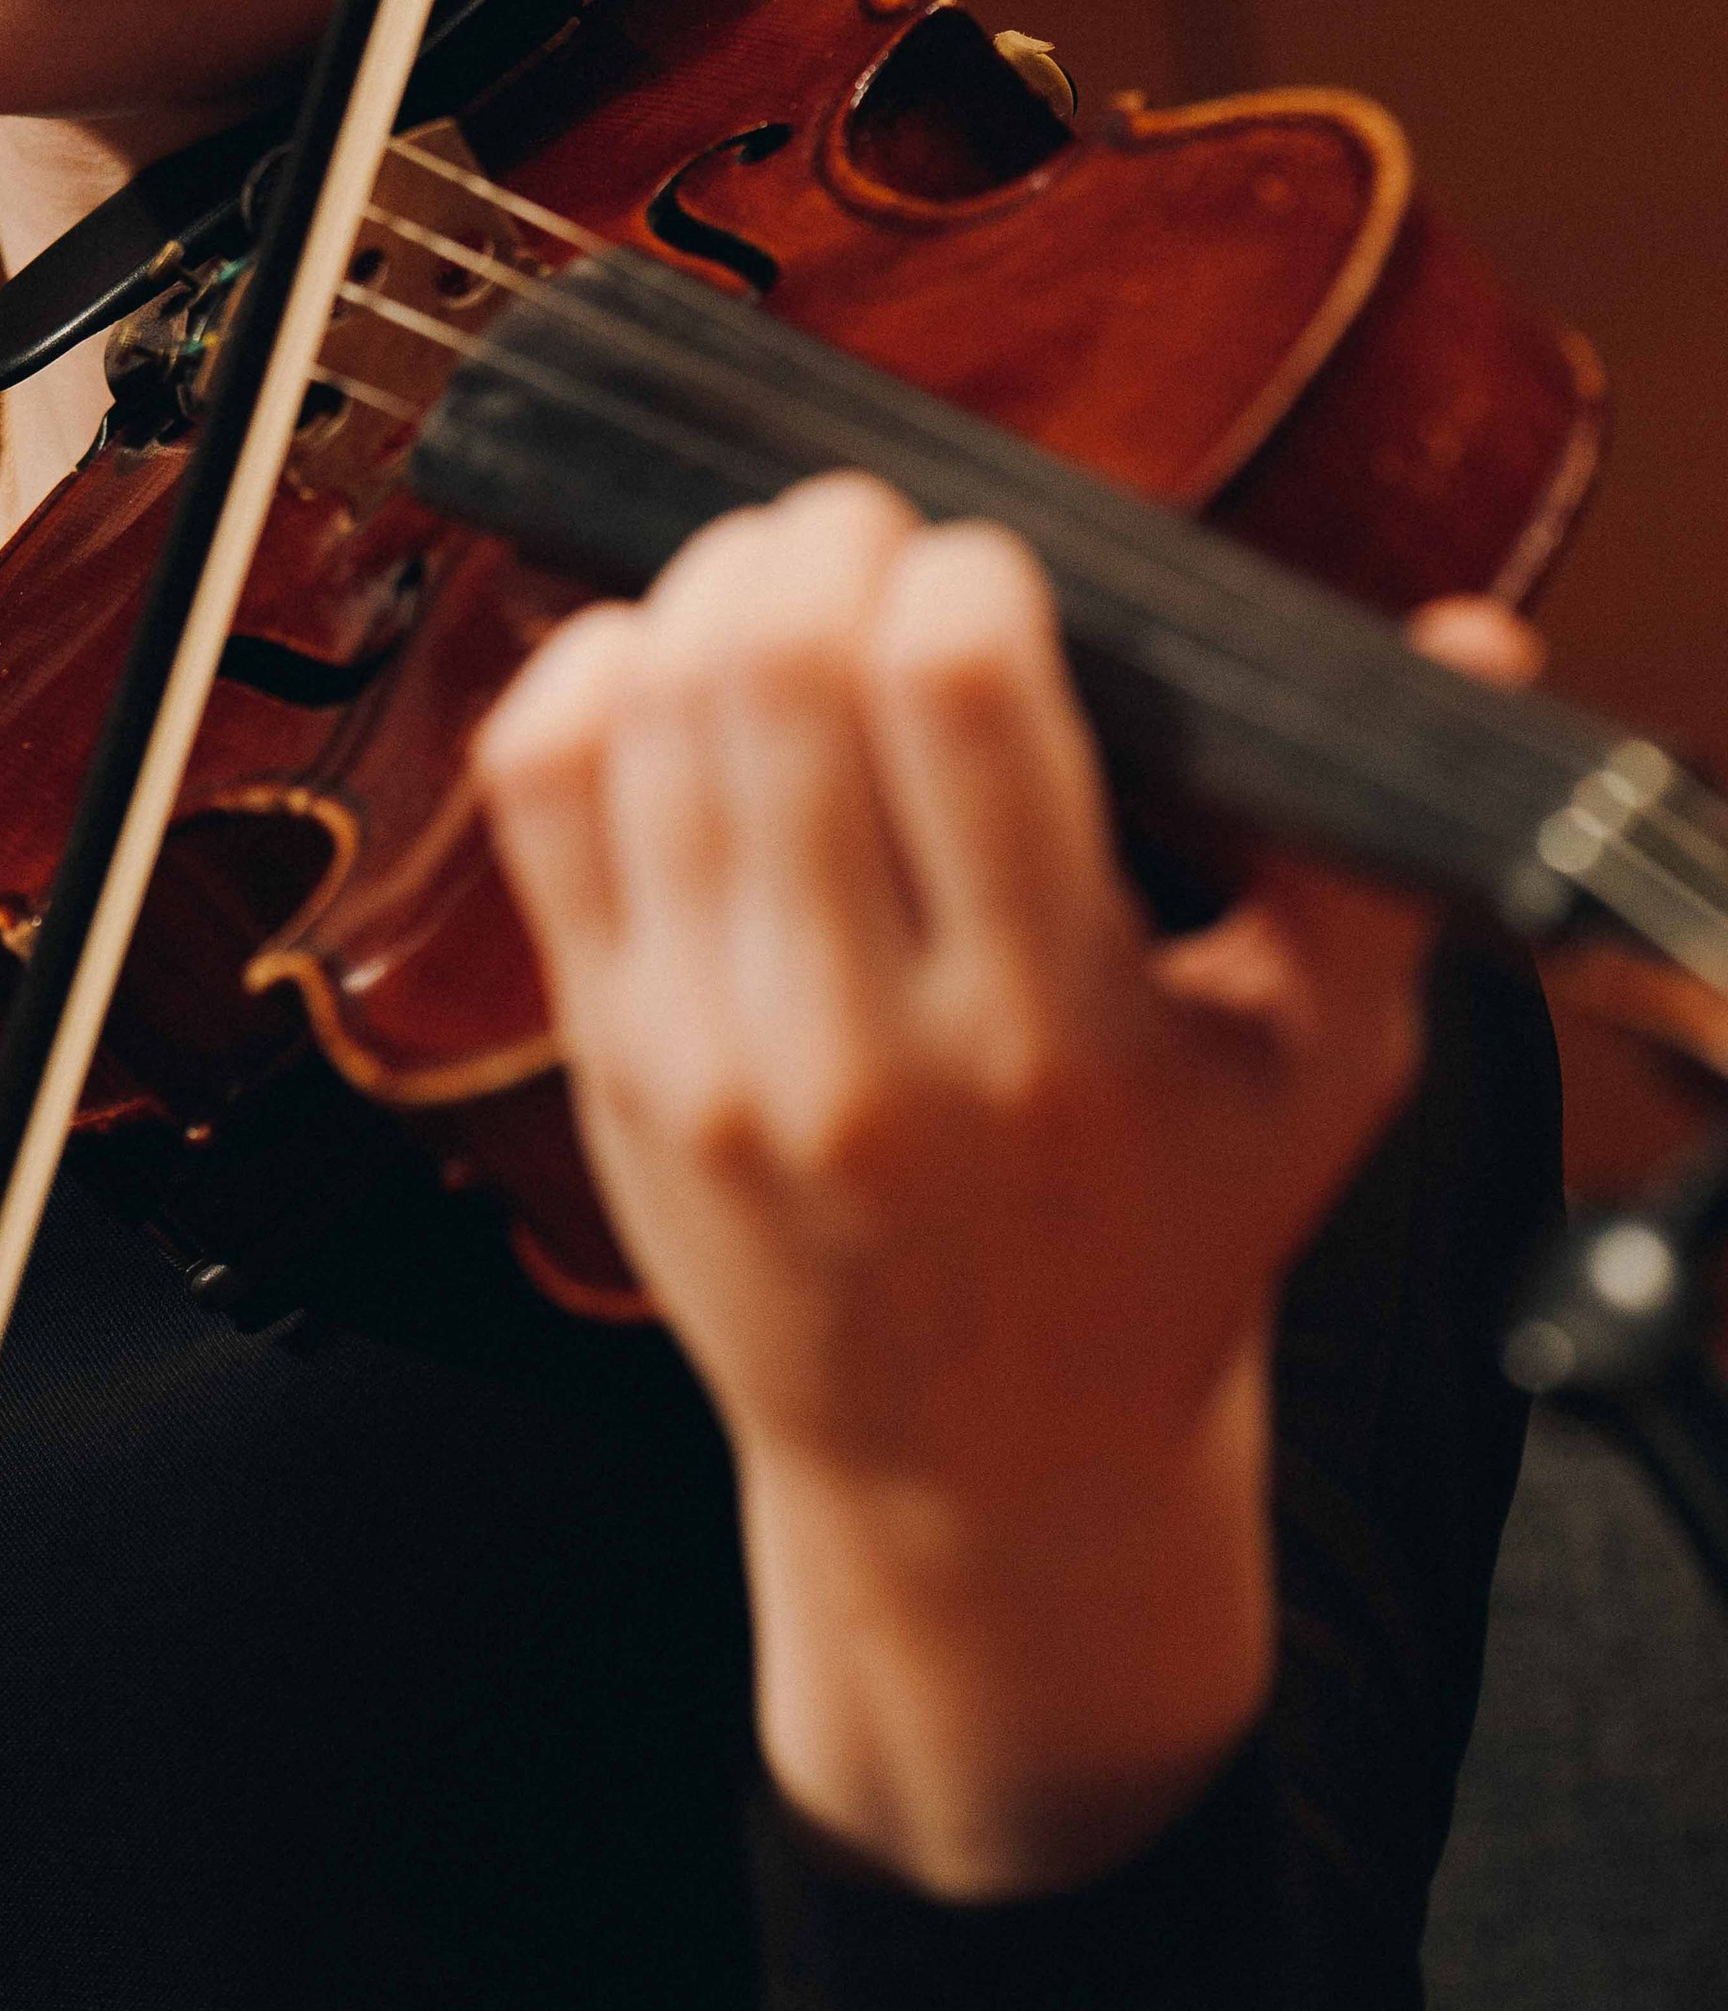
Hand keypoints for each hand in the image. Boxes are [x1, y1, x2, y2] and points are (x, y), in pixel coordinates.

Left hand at [472, 474, 1535, 1896]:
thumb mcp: (1318, 1080)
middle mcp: (860, 1048)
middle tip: (875, 540)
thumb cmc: (1159, 1241)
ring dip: (715, 592)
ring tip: (785, 584)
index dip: (968, 577)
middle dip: (827, 546)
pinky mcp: (604, 1049)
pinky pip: (538, 795)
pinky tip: (663, 666)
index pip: (957, 701)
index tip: (999, 577)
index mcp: (1053, 1035)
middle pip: (780, 677)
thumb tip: (1471, 640)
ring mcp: (706, 1053)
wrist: (979, 1470)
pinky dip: (585, 676)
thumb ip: (1372, 858)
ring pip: (652, 716)